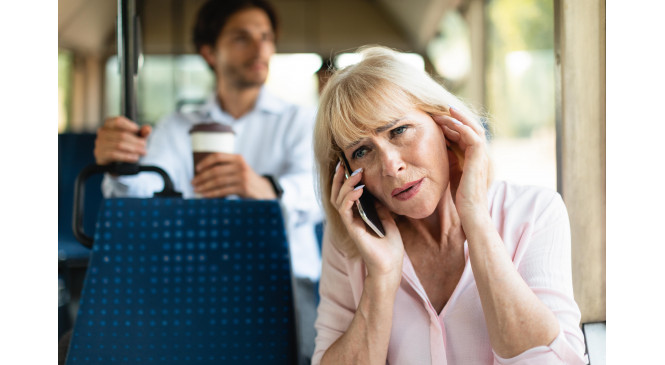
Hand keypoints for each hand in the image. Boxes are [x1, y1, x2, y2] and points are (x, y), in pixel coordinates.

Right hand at [94, 116, 151, 164]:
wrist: (116, 162)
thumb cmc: (126, 145)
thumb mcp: (135, 138)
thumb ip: (142, 133)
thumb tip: (148, 128)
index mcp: (109, 124)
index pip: (118, 121)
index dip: (130, 126)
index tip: (137, 131)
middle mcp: (102, 132)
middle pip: (121, 135)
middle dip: (136, 141)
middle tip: (144, 146)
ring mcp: (99, 144)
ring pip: (119, 145)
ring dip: (133, 149)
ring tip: (142, 152)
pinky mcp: (100, 155)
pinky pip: (114, 154)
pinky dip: (127, 156)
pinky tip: (135, 158)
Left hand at [191, 153, 275, 198]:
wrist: (263, 190)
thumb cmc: (246, 180)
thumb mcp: (239, 169)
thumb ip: (226, 167)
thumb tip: (202, 173)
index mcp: (238, 158)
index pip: (218, 156)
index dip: (205, 162)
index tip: (197, 169)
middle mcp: (240, 166)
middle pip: (216, 170)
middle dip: (202, 177)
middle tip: (193, 182)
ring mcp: (242, 177)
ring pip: (218, 181)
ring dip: (205, 186)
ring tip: (196, 189)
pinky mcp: (243, 188)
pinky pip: (223, 190)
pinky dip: (212, 193)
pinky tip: (205, 195)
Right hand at [330, 162, 403, 282]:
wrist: (391, 264)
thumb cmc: (389, 245)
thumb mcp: (387, 219)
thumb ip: (379, 206)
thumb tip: (376, 190)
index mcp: (357, 214)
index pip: (345, 193)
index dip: (344, 179)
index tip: (347, 164)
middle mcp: (350, 218)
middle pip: (337, 194)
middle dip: (339, 177)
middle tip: (344, 163)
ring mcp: (350, 223)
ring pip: (338, 199)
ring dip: (346, 184)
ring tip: (357, 174)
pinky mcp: (352, 229)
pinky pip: (345, 210)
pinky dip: (350, 198)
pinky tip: (360, 190)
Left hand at [433, 107, 489, 220]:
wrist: (471, 213)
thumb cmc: (462, 196)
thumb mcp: (453, 172)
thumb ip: (451, 159)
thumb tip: (442, 148)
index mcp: (474, 157)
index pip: (465, 135)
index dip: (451, 126)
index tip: (435, 122)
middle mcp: (479, 154)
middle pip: (470, 128)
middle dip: (454, 118)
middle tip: (437, 114)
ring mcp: (481, 156)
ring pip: (473, 129)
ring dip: (458, 119)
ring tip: (443, 113)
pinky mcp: (479, 160)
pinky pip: (474, 138)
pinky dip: (463, 128)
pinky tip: (451, 123)